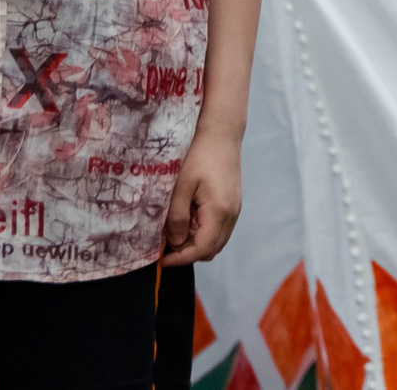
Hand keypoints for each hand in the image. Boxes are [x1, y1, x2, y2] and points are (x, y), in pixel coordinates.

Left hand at [163, 125, 241, 263]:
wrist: (222, 135)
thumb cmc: (199, 156)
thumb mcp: (181, 187)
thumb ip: (177, 218)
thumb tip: (175, 243)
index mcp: (219, 211)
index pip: (202, 249)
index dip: (181, 259)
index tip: (161, 259)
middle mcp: (232, 214)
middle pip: (212, 249)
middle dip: (188, 253)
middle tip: (166, 246)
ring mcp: (235, 209)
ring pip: (217, 241)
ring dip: (196, 244)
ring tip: (176, 232)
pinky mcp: (233, 204)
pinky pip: (220, 229)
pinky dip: (204, 233)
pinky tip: (189, 220)